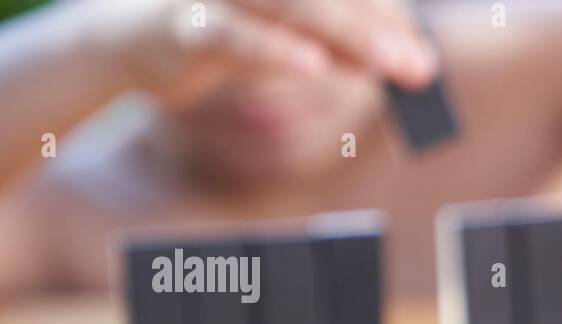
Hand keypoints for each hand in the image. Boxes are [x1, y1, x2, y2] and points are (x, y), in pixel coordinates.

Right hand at [102, 0, 436, 99]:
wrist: (127, 41)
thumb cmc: (221, 27)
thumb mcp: (290, 34)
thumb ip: (341, 42)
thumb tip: (404, 59)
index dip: (387, 13)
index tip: (419, 50)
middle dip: (380, 28)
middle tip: (421, 67)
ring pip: (292, 5)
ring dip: (346, 35)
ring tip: (390, 64)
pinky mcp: (183, 24)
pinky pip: (233, 37)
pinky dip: (275, 51)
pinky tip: (313, 67)